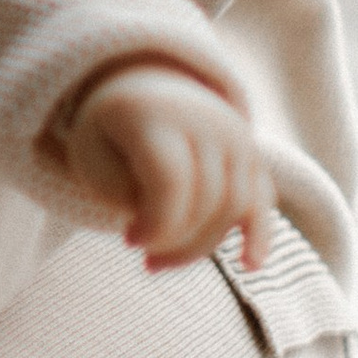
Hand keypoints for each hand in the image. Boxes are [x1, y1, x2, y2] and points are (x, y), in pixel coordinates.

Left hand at [60, 62, 274, 270]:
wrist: (147, 92)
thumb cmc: (112, 138)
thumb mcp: (96, 163)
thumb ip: (130, 199)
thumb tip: (175, 232)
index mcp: (154, 114)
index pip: (171, 182)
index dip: (155, 224)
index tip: (129, 240)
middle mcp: (206, 119)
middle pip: (206, 199)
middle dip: (175, 243)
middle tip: (145, 258)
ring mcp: (236, 135)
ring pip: (235, 208)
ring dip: (200, 248)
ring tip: (161, 262)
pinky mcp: (253, 156)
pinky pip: (262, 200)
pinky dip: (258, 235)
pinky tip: (250, 265)